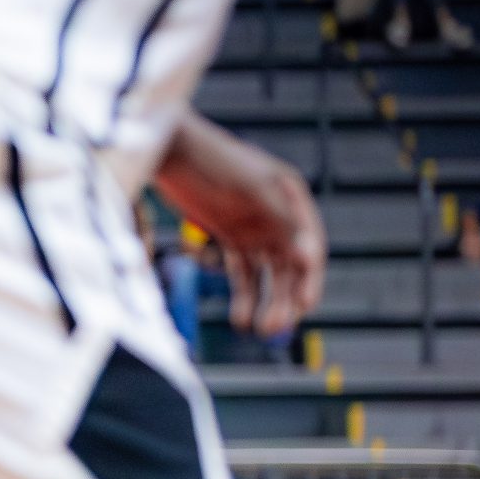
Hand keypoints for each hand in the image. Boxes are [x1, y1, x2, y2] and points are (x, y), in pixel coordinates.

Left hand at [156, 113, 326, 339]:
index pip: (310, 245)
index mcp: (291, 198)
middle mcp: (277, 215)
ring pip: (268, 274)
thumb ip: (280, 221)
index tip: (306, 305)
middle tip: (276, 328)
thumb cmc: (213, 160)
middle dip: (287, 297)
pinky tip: (241, 318)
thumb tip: (309, 256)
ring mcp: (253, 226)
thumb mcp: (251, 188)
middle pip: (291, 266)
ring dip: (267, 301)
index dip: (310, 277)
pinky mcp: (229, 235)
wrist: (169, 149)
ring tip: (260, 329)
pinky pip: (243, 273)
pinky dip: (244, 295)